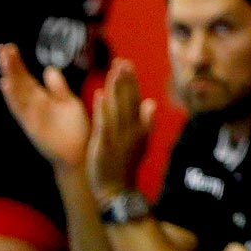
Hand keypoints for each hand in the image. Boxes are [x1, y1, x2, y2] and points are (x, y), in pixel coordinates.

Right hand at [0, 44, 89, 170]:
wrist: (79, 154)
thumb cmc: (74, 130)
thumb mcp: (68, 102)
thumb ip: (57, 87)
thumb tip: (48, 68)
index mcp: (42, 100)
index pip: (26, 78)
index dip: (18, 64)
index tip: (9, 47)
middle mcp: (33, 106)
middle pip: (19, 82)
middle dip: (10, 65)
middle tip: (1, 46)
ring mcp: (31, 116)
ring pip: (17, 92)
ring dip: (10, 75)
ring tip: (3, 58)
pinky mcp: (32, 126)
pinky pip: (20, 109)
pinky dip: (12, 96)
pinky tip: (6, 83)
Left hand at [85, 59, 154, 203]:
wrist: (117, 190)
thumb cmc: (126, 166)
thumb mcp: (141, 144)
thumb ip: (146, 122)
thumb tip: (151, 102)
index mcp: (139, 127)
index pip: (136, 99)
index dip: (131, 81)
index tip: (128, 63)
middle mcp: (131, 129)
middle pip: (128, 99)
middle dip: (125, 79)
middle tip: (121, 60)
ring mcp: (118, 137)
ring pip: (117, 107)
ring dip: (115, 88)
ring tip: (113, 70)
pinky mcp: (104, 145)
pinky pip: (104, 123)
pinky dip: (102, 108)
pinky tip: (99, 94)